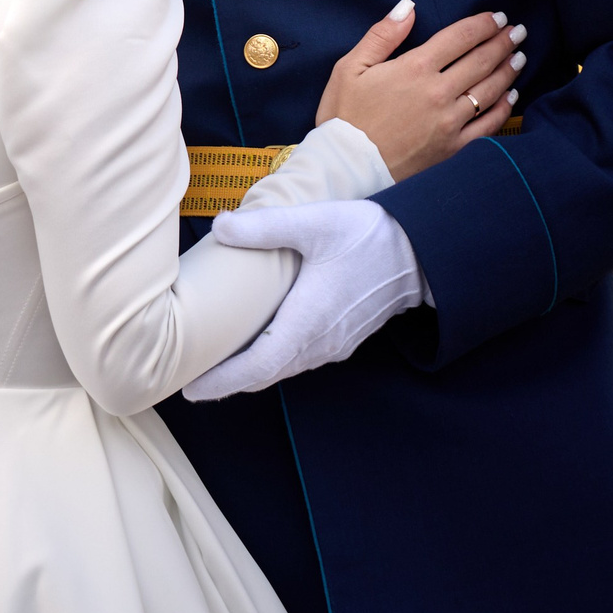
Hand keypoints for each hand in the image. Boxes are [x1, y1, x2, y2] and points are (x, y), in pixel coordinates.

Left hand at [183, 199, 425, 398]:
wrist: (422, 253)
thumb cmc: (369, 236)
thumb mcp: (316, 222)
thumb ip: (266, 226)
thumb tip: (219, 227)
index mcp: (309, 321)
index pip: (259, 365)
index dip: (224, 381)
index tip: (192, 389)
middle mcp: (321, 342)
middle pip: (266, 374)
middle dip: (227, 382)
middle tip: (189, 384)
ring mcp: (334, 343)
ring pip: (282, 368)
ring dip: (249, 373)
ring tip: (215, 369)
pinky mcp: (342, 336)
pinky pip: (299, 359)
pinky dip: (270, 362)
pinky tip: (255, 349)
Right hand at [316, 0, 523, 179]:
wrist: (346, 166)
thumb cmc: (344, 115)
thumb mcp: (349, 68)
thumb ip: (382, 35)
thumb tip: (407, 7)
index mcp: (414, 68)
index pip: (459, 38)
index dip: (483, 24)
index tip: (498, 17)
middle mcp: (438, 92)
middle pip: (481, 61)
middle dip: (503, 43)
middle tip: (519, 31)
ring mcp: (450, 121)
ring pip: (490, 90)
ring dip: (508, 70)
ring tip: (519, 57)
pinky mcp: (454, 147)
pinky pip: (488, 124)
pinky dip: (504, 108)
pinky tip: (511, 96)